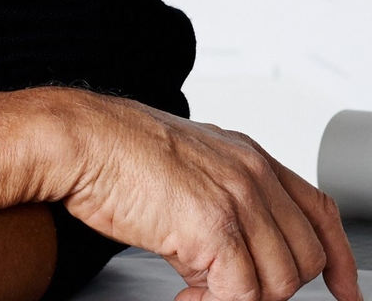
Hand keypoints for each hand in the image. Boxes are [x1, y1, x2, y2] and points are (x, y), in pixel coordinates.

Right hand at [50, 92, 360, 300]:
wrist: (78, 139)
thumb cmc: (112, 149)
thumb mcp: (185, 162)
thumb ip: (222, 195)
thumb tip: (233, 249)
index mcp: (247, 154)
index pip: (318, 210)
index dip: (338, 258)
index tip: (345, 291)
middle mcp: (251, 173)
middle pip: (302, 258)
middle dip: (266, 286)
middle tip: (217, 286)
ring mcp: (237, 198)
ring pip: (278, 284)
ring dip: (236, 298)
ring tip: (192, 288)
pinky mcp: (215, 228)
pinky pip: (242, 298)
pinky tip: (183, 296)